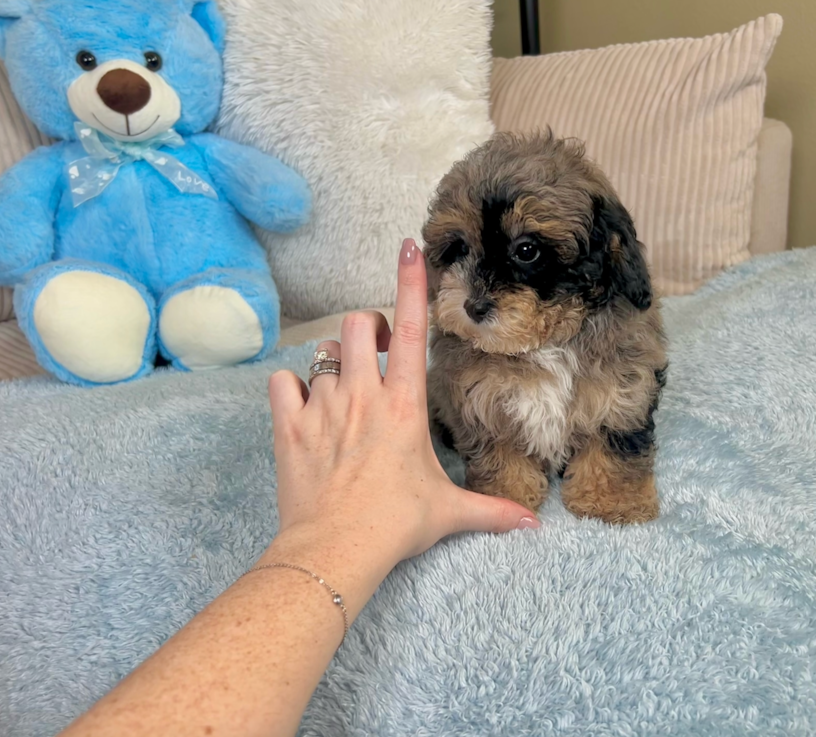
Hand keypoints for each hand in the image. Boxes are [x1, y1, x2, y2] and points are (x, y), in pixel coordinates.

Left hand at [264, 239, 538, 602]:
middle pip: (358, 324)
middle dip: (369, 327)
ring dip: (335, 361)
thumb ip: (492, 510)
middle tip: (378, 352)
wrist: (336, 550)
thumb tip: (533, 525)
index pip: (413, 328)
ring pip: (323, 351)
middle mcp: (363, 394)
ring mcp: (323, 407)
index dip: (411, 282)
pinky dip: (291, 387)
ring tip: (345, 388)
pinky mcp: (290, 426)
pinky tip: (303, 405)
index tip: (409, 247)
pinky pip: (282, 382)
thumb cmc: (395, 525)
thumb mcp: (448, 512)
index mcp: (405, 404)